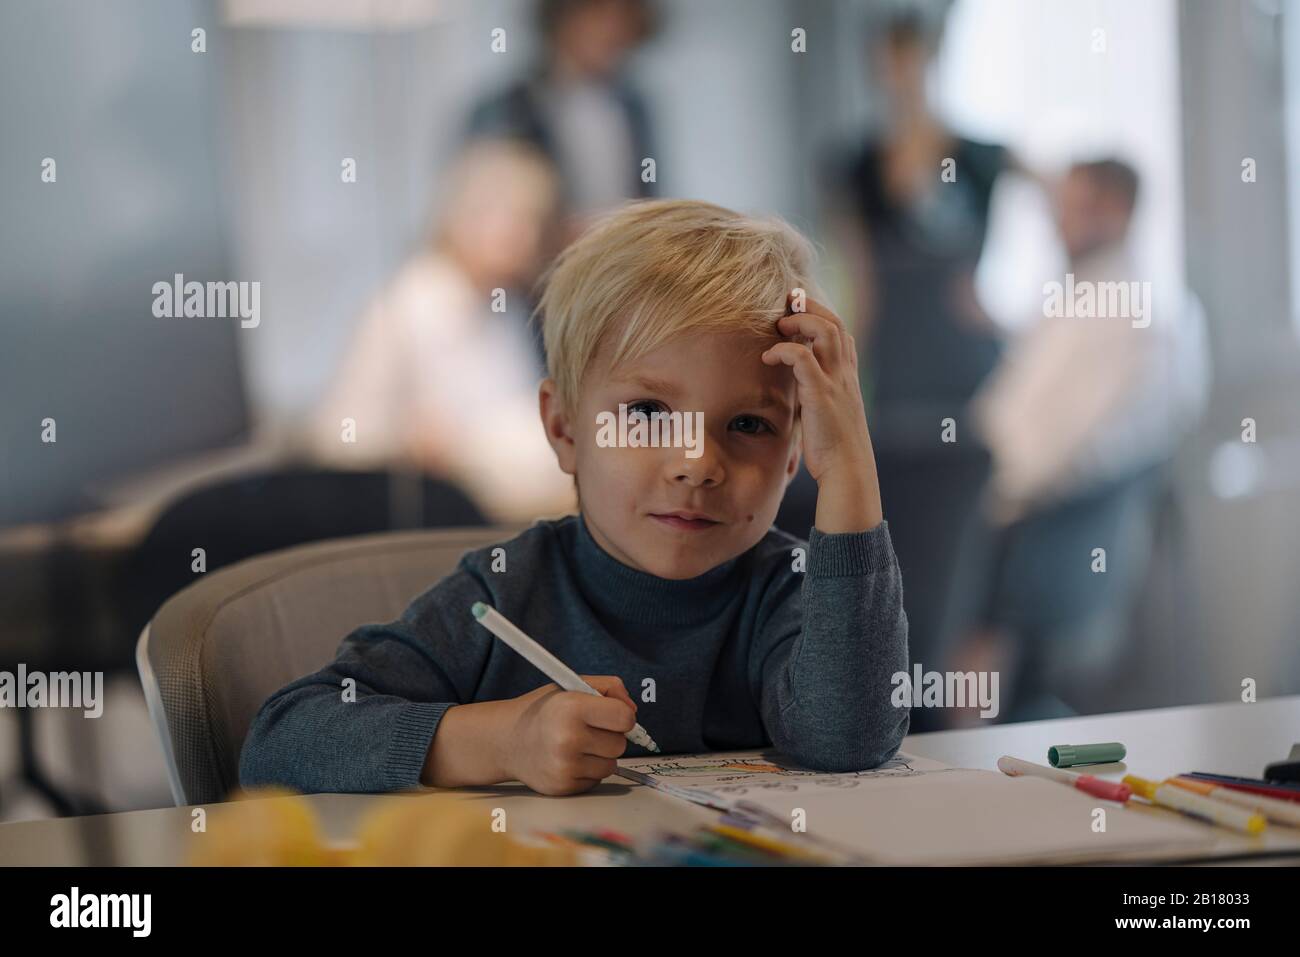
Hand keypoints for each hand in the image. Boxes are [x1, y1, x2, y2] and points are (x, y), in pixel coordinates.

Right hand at [499, 675, 637, 795]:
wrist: (506, 740)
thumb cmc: (544, 711)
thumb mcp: (571, 685)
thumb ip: (609, 688)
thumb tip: (633, 711)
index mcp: (572, 708)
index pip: (624, 718)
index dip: (623, 716)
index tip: (613, 715)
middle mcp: (568, 738)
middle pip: (620, 744)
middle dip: (610, 736)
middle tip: (587, 729)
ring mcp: (565, 766)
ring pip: (611, 764)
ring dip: (600, 755)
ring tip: (577, 745)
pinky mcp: (563, 787)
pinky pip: (596, 780)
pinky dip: (588, 770)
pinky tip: (569, 759)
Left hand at [761, 293, 882, 532]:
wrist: (848, 471)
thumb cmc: (834, 449)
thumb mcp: (826, 414)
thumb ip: (814, 395)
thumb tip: (794, 390)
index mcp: (847, 377)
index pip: (841, 331)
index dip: (820, 315)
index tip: (796, 310)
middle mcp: (845, 374)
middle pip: (835, 322)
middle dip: (810, 307)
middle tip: (785, 305)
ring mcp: (836, 382)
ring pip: (825, 331)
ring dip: (799, 322)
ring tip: (778, 327)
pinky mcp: (821, 394)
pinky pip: (803, 358)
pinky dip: (784, 351)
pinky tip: (768, 357)